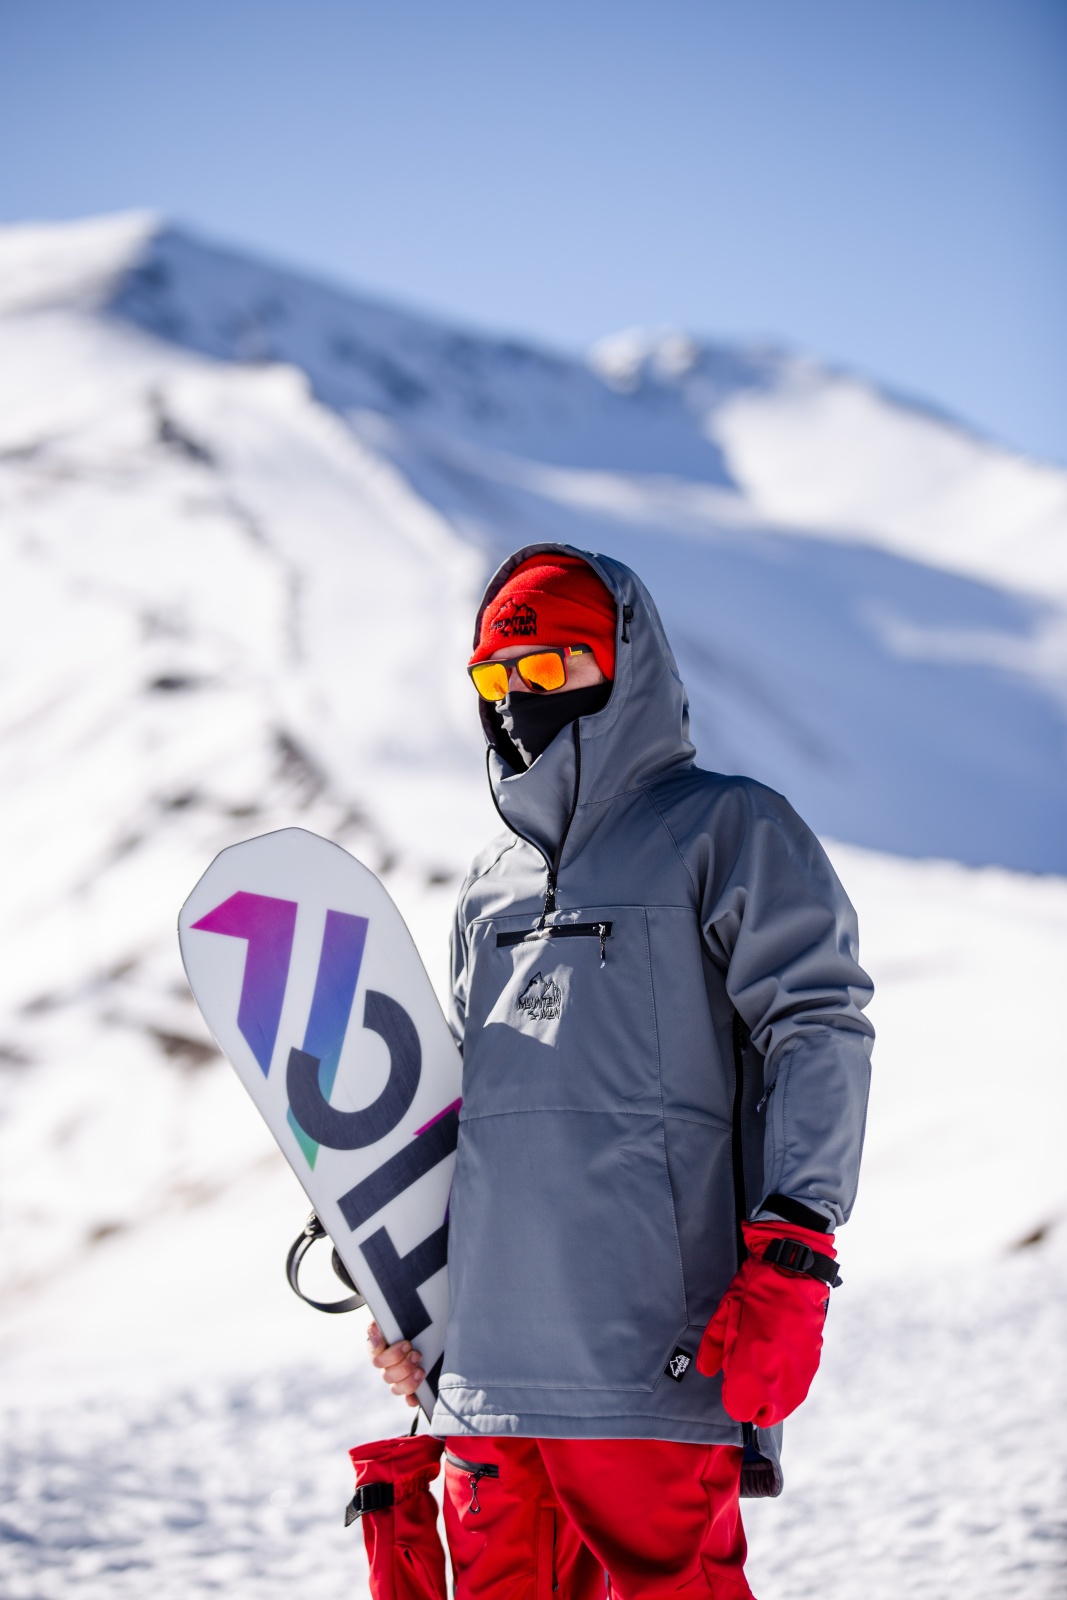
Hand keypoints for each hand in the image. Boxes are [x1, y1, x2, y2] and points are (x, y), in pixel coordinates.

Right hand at [367, 1321, 424, 1407]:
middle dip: (403, 1365)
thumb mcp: (399, 1316)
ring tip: (421, 1370)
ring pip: (395, 1387)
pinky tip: (415, 1397)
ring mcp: (397, 1376)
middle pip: (386, 1374)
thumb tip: (375, 1329)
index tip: (405, 1343)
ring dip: (408, 1381)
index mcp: (379, 1345)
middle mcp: (386, 1363)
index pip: (375, 1352)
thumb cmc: (411, 1320)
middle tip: (417, 1354)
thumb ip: (387, 1319)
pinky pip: (407, 1397)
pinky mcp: (410, 1385)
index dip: (387, 1351)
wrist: (429, 1327)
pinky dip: (410, 1399)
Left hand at [696, 1219, 836, 1426]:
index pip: (739, 1407)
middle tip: (744, 1386)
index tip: (729, 1385)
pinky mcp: (813, 1363)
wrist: (793, 1272)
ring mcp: (798, 1372)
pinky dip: (788, 1389)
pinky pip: (799, 1390)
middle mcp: (776, 1377)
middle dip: (751, 1405)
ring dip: (771, 1401)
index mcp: (751, 1365)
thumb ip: (714, 1347)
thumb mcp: (725, 1312)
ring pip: (784, 1407)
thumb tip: (707, 1370)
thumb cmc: (755, 1289)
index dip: (732, 1399)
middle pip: (763, 1415)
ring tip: (761, 1383)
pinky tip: (779, 1373)